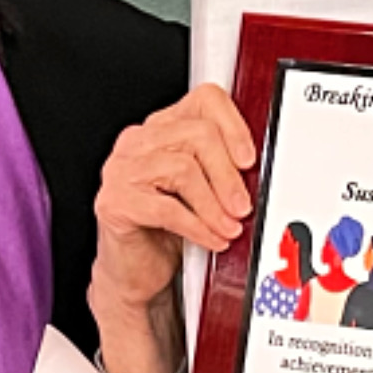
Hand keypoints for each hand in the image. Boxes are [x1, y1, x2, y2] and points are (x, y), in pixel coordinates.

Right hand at [89, 86, 255, 372]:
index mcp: (162, 128)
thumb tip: (257, 171)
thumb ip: (222, 171)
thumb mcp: (202, 192)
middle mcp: (139, 142)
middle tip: (243, 204)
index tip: (249, 159)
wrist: (134, 272)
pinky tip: (212, 239)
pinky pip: (166, 208)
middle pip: (197, 134)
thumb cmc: (167, 230)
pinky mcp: (114, 202)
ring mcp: (122, 170)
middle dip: (228, 174)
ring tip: (229, 226)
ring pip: (183, 169)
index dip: (233, 126)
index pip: (204, 101)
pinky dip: (197, 226)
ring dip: (214, 204)